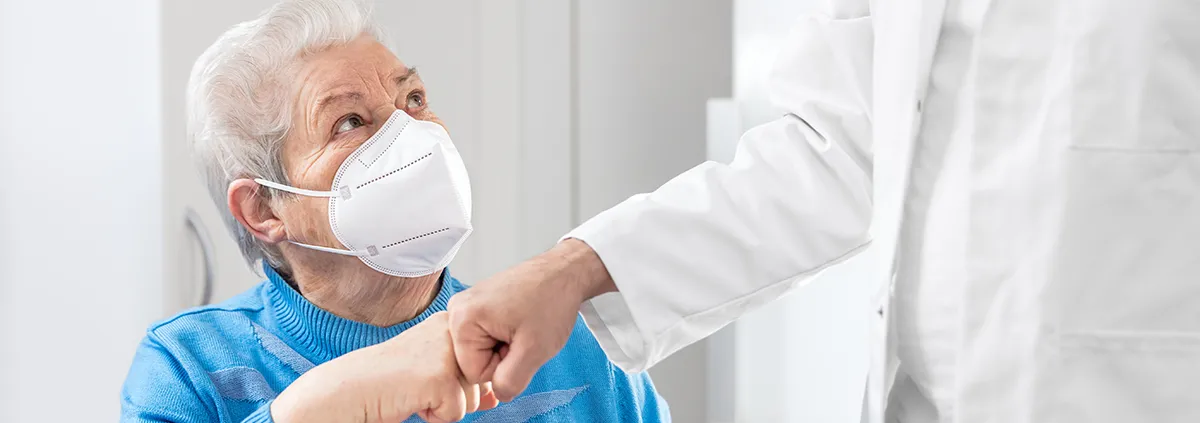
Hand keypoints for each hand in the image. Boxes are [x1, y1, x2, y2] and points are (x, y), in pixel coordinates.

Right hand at [271, 312, 498, 422]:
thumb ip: (468, 381)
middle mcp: (450, 332)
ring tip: (413, 390)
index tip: (428, 374)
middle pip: (480, 382)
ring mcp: (446, 354)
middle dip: (453, 395)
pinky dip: (433, 417)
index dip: (459, 381)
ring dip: (443, 406)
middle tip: (418, 384)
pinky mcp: (440, 378)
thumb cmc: (389, 381)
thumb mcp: (434, 375)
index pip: (482, 364)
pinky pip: (456, 414)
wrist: (348, 390)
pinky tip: (410, 399)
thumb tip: (495, 397)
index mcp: (449, 324)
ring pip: (471, 400)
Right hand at [447, 239, 615, 400]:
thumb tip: (497, 395)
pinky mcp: (477, 304)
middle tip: (522, 334)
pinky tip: (518, 320)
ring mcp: (467, 305)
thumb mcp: (534, 351)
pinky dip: (504, 334)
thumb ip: (510, 382)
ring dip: (504, 346)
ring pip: (481, 350)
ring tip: (522, 326)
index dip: (502, 366)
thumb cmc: (551, 301)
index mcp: (463, 319)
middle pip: (473, 361)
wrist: (564, 272)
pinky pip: (485, 336)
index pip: (473, 373)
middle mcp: (457, 309)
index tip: (518, 343)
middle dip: (501, 356)